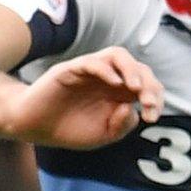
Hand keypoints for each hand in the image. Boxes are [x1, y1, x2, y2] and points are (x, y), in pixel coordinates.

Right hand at [4, 47, 163, 149]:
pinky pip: (92, 61)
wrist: (35, 126)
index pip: (147, 85)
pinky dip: (106, 69)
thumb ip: (121, 126)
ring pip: (118, 55)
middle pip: (138, 68)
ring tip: (136, 87)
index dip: (156, 98)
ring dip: (132, 69)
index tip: (152, 117)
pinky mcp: (72, 69)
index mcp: (119, 93)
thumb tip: (132, 108)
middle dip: (149, 84)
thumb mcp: (102, 135)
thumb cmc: (69, 128)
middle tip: (148, 102)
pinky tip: (113, 84)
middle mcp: (109, 78)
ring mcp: (91, 71)